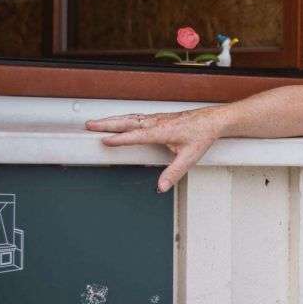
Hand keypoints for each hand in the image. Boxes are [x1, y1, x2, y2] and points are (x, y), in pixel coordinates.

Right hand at [85, 107, 223, 192]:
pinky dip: (123, 118)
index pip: (137, 136)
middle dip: (107, 124)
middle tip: (89, 126)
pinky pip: (136, 117)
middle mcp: (157, 122)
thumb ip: (174, 172)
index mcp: (163, 131)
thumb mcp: (190, 157)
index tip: (105, 141)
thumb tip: (161, 186)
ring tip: (95, 123)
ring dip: (112, 120)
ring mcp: (157, 119)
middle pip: (128, 122)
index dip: (121, 139)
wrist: (213, 120)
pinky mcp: (158, 118)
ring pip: (130, 118)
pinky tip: (117, 121)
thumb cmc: (202, 135)